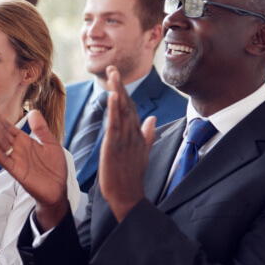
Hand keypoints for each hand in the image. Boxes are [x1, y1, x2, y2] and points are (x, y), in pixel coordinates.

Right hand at [0, 103, 67, 231]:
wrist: (58, 190)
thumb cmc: (54, 168)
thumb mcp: (51, 144)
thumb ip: (41, 129)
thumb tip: (33, 111)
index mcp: (25, 141)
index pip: (8, 126)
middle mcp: (17, 149)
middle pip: (2, 132)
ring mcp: (16, 159)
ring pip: (0, 143)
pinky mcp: (16, 171)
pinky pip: (4, 160)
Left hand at [99, 66, 155, 221]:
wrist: (128, 196)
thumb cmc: (132, 176)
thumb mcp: (142, 153)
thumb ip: (147, 134)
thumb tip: (151, 118)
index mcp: (137, 135)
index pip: (131, 109)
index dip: (124, 92)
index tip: (117, 77)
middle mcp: (132, 134)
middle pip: (127, 105)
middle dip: (120, 86)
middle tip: (113, 68)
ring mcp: (125, 139)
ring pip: (122, 111)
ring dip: (117, 91)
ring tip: (112, 74)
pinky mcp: (115, 146)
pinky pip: (115, 124)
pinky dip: (115, 109)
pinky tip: (113, 95)